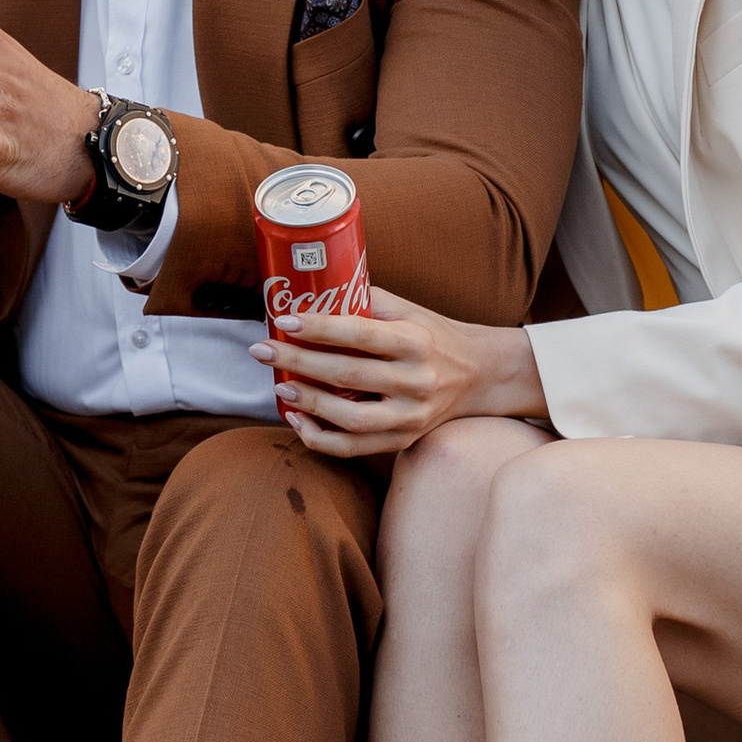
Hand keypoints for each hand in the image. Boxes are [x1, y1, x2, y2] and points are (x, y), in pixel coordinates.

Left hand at [256, 286, 547, 456]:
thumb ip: (363, 303)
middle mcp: (416, 381)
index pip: (360, 334)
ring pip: (351, 418)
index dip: (319, 328)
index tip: (284, 321)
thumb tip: (306, 293)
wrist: (479, 374)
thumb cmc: (432, 334)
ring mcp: (411, 416)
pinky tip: (297, 420)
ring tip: (279, 387)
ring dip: (309, 403)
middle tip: (262, 350)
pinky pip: (355, 448)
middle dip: (298, 362)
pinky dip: (321, 438)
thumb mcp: (407, 310)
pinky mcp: (404, 440)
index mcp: (415, 341)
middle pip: (348, 375)